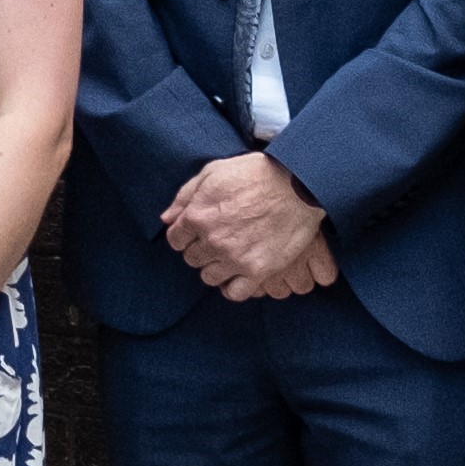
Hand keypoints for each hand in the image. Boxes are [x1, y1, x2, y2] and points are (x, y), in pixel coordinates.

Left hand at [164, 149, 333, 299]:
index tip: (195, 233)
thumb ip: (185, 196)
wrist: (297, 185)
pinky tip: (237, 276)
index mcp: (198, 215)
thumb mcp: (212, 173)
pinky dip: (233, 287)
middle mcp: (212, 240)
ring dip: (215, 268)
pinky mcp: (259, 270)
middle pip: (192, 258)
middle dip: (199, 250)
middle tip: (215, 241)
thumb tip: (167, 218)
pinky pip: (235, 292)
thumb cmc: (254, 174)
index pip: (175, 239)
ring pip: (209, 277)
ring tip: (227, 257)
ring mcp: (235, 258)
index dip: (184, 235)